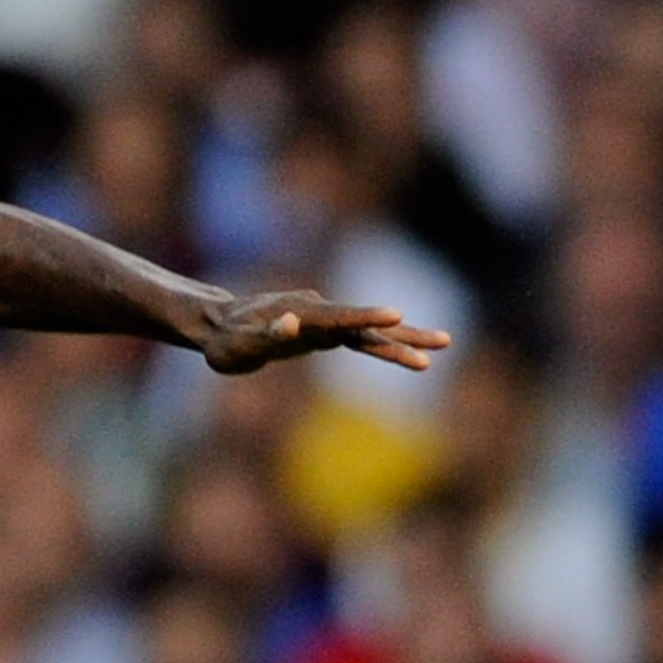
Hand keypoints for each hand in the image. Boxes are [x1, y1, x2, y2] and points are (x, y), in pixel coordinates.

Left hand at [196, 292, 450, 375]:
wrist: (218, 325)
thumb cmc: (225, 340)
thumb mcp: (239, 344)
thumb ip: (265, 336)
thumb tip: (291, 324)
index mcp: (303, 313)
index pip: (341, 318)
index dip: (367, 318)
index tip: (397, 315)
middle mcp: (319, 313)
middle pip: (367, 326)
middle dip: (405, 335)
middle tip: (444, 343)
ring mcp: (323, 322)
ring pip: (369, 332)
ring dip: (403, 340)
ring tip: (442, 345)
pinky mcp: (322, 333)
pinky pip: (359, 339)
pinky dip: (383, 343)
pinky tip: (407, 349)